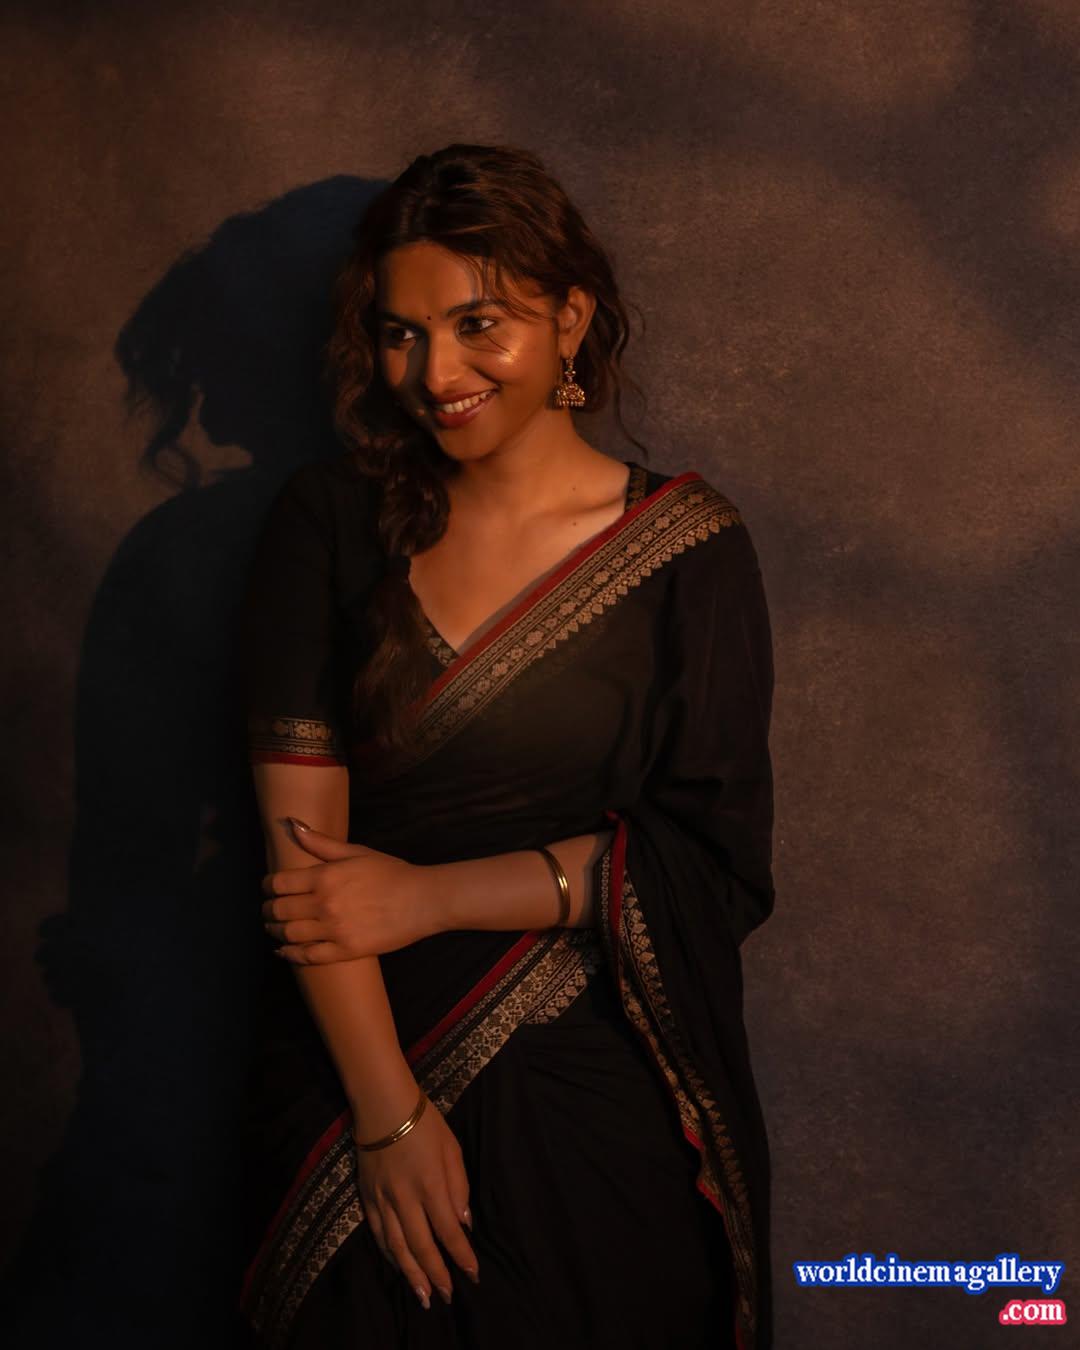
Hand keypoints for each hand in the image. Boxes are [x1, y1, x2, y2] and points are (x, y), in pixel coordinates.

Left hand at [261, 820, 439, 961]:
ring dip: (274, 931)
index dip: (267, 886)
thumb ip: (321, 842)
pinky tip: (284, 950)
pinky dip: (290, 954)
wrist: (422, 901)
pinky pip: (307, 956)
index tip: (268, 888)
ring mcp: (333, 930)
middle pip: (279, 910)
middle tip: (268, 910)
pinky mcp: (344, 951)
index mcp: (325, 876)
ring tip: (273, 928)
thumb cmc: (391, 873)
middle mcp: (324, 904)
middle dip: (267, 910)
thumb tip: (292, 824)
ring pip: (288, 934)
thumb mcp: (356, 852)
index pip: (279, 883)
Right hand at [354, 1086, 479, 1308]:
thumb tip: (464, 1222)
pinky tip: (399, 1267)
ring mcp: (383, 1200)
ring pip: (397, 1246)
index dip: (461, 1255)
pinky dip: (390, 1255)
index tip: (473, 1274)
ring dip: (411, 1274)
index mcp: (431, 1184)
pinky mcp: (368, 1197)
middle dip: (436, 1274)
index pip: (448, 1231)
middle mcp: (405, 1198)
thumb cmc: (425, 1123)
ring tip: (424, 1295)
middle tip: (447, 1296)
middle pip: (421, 1245)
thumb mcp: (452, 1148)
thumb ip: (459, 1186)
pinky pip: (379, 1233)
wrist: (383, 1106)